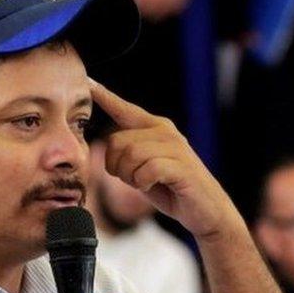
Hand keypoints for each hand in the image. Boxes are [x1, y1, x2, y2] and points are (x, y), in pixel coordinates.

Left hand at [90, 79, 241, 240]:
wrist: (207, 210)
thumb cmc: (172, 188)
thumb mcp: (145, 166)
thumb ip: (129, 152)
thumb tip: (107, 145)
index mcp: (155, 127)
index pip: (123, 108)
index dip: (104, 96)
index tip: (86, 82)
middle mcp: (165, 131)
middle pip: (116, 140)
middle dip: (115, 166)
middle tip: (131, 179)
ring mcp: (175, 147)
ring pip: (130, 154)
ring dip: (129, 176)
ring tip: (143, 183)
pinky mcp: (181, 165)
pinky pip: (147, 169)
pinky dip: (142, 182)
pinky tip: (151, 186)